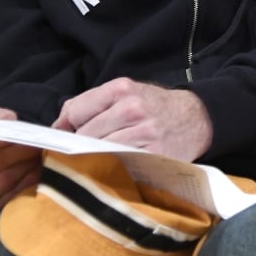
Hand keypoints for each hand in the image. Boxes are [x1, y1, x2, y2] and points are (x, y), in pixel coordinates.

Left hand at [54, 77, 213, 161]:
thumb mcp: (126, 92)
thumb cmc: (154, 107)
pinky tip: (115, 163)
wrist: (195, 118)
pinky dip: (111, 166)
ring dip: (93, 156)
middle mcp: (132, 108)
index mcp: (122, 89)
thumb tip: (59, 126)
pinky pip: (118, 163)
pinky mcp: (152, 154)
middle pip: (84, 134)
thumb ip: (92, 103)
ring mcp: (143, 133)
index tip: (67, 134)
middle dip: (80, 144)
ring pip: (98, 150)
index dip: (67, 125)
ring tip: (100, 156)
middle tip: (85, 149)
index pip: (76, 110)